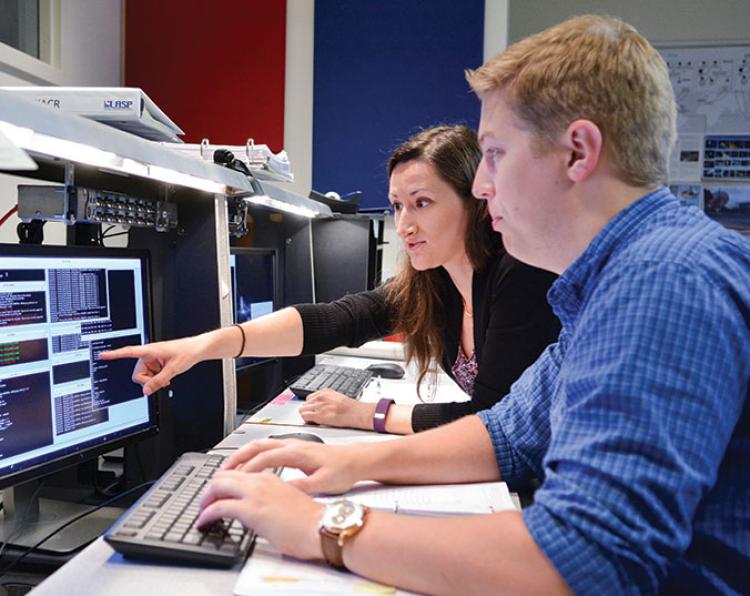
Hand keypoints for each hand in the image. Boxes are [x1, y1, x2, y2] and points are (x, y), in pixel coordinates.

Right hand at [98, 335, 208, 395]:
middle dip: (147, 380)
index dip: (115, 354)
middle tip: (160, 381)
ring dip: (153, 380)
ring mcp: (153, 360)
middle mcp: (149, 355)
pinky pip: (151, 376)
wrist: (198, 349)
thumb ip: (158, 381)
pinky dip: (157, 379)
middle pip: (137, 373)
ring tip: (167, 377)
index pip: (129, 352)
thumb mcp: (173, 370)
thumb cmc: (187, 352)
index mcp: (150, 350)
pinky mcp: (157, 364)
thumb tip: (146, 391)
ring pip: (144, 377)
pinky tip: (166, 377)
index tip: (103, 355)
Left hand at [196, 470, 323, 560]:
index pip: (238, 472)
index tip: (218, 492)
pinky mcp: (250, 510)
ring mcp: (254, 493)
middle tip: (205, 500)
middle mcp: (260, 481)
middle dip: (210, 488)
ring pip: (218, 485)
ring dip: (206, 498)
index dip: (224, 481)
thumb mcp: (287, 500)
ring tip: (202, 510)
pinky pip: (218, 506)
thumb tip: (259, 507)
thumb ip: (271, 497)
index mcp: (270, 478)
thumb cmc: (309, 520)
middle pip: (224, 475)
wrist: (319, 527)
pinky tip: (204, 520)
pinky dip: (207, 513)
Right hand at [222, 438, 361, 494]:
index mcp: (297, 453)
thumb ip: (299, 487)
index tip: (231, 481)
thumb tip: (278, 492)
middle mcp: (292, 445)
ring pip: (261, 445)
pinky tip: (251, 466)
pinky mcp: (296, 448)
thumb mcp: (322, 484)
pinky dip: (254, 455)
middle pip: (256, 446)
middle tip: (220, 472)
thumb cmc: (343, 470)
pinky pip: (268, 448)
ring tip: (229, 469)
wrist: (358, 460)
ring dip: (243, 455)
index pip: (263, 458)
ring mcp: (293, 445)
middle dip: (236, 458)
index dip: (245, 469)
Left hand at [299, 389, 376, 429]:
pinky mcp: (319, 415)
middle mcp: (320, 397)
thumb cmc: (351, 408)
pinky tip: (314, 423)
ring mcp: (319, 406)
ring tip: (314, 421)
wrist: (357, 413)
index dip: (311, 406)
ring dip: (306, 416)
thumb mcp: (337, 398)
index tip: (314, 411)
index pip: (309, 398)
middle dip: (308, 411)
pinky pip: (305, 417)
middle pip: (304, 404)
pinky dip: (307, 421)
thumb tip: (321, 406)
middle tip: (314, 417)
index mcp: (325, 392)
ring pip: (302, 410)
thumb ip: (327, 400)